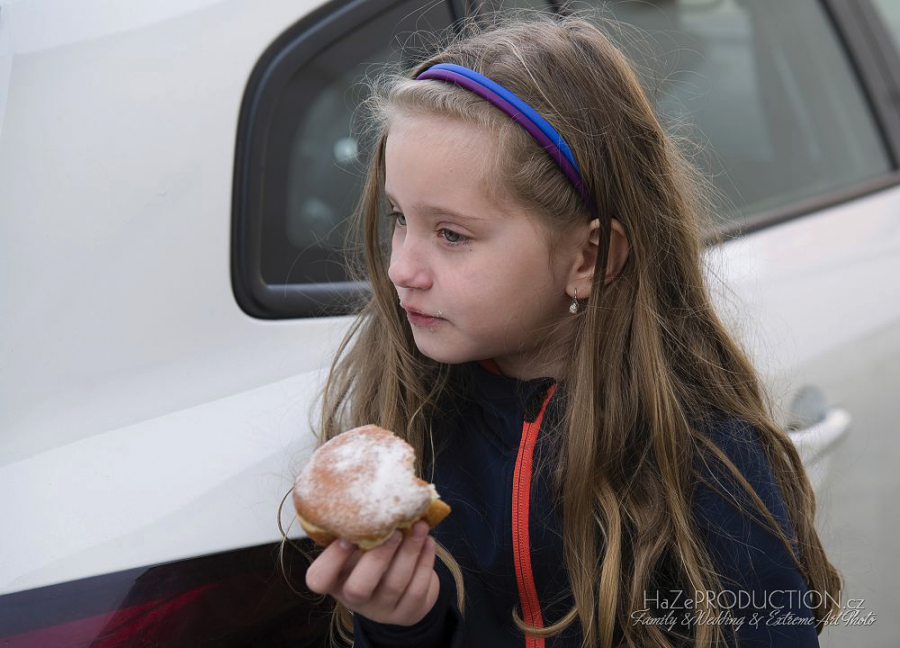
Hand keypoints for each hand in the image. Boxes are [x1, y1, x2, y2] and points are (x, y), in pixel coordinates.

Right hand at [305, 520, 439, 625]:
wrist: (400, 587)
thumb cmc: (372, 555)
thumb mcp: (357, 546)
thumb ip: (357, 528)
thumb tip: (366, 486)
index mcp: (334, 579)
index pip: (318, 579)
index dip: (332, 559)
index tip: (348, 536)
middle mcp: (354, 599)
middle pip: (359, 587)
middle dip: (378, 557)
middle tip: (394, 531)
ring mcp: (381, 610)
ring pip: (394, 585)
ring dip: (409, 552)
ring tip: (420, 526)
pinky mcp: (407, 612)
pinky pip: (417, 589)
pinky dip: (425, 563)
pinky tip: (428, 542)